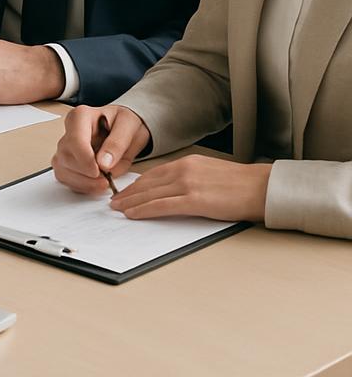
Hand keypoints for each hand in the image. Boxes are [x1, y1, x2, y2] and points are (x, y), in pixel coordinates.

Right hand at [51, 105, 149, 193]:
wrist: (124, 129)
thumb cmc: (124, 123)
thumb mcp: (129, 126)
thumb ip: (117, 143)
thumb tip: (104, 163)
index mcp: (81, 116)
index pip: (75, 140)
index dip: (86, 160)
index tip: (101, 171)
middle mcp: (69, 130)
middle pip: (66, 157)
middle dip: (86, 174)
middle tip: (107, 179)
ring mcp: (65, 147)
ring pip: (62, 169)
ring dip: (83, 182)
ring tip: (103, 182)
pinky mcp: (65, 161)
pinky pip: (65, 178)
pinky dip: (80, 186)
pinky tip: (95, 183)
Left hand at [109, 157, 271, 222]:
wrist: (262, 187)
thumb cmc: (241, 184)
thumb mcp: (209, 173)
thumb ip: (190, 177)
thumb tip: (175, 189)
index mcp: (187, 163)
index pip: (153, 173)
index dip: (136, 183)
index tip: (125, 190)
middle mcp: (183, 170)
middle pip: (147, 183)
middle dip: (128, 192)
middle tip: (114, 200)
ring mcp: (188, 184)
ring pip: (150, 194)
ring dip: (131, 201)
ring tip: (117, 208)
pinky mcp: (194, 200)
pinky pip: (162, 206)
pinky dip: (144, 210)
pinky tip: (132, 214)